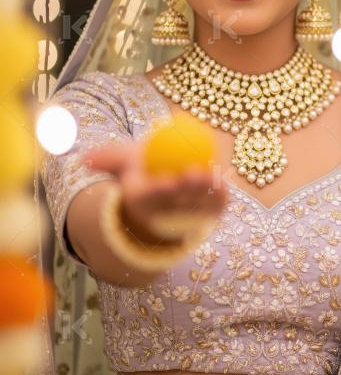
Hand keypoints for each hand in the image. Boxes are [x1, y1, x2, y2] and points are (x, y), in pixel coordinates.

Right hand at [81, 141, 227, 246]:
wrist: (162, 183)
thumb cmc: (140, 169)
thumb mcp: (122, 161)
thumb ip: (106, 158)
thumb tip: (83, 159)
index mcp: (141, 201)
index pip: (149, 197)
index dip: (159, 191)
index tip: (170, 179)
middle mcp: (163, 213)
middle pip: (176, 203)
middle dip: (185, 192)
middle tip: (195, 172)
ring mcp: (187, 216)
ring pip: (198, 206)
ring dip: (207, 194)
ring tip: (213, 176)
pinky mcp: (208, 215)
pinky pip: (216, 207)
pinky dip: (221, 196)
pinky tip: (224, 181)